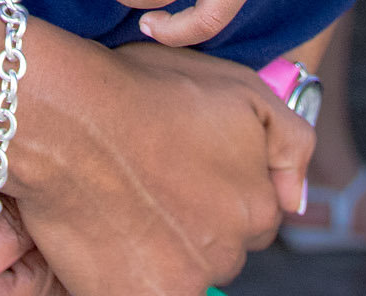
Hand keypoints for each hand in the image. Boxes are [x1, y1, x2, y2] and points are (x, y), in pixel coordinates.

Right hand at [7, 41, 309, 294]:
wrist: (68, 116)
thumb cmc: (146, 91)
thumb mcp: (241, 89)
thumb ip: (291, 144)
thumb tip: (298, 202)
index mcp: (258, 207)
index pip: (251, 214)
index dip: (215, 187)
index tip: (181, 167)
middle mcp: (230, 254)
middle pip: (217, 247)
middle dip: (191, 221)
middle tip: (151, 184)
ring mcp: (183, 281)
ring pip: (180, 271)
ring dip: (160, 248)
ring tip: (122, 204)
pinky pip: (140, 289)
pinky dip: (125, 271)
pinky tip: (107, 232)